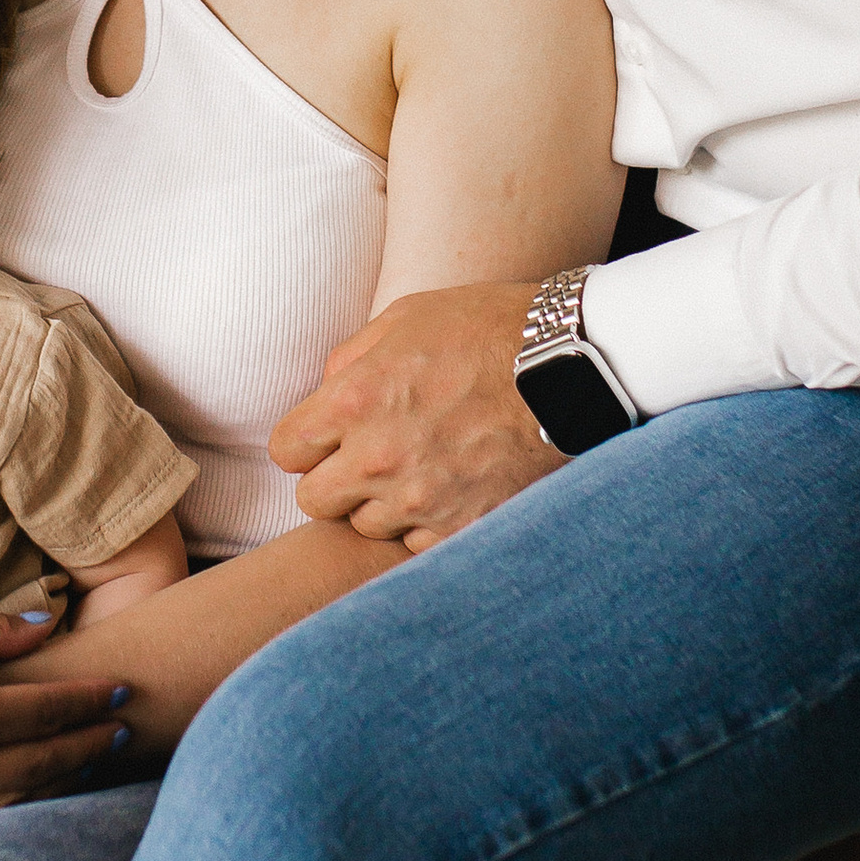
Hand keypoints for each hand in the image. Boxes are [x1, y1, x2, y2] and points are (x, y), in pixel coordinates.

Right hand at [0, 593, 133, 827]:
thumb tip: (46, 628)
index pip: (45, 711)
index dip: (88, 700)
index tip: (121, 690)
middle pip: (38, 764)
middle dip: (84, 746)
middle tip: (122, 732)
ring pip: (2, 798)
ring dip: (47, 780)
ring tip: (79, 762)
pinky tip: (11, 790)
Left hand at [270, 282, 560, 549]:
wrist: (572, 366)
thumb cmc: (488, 328)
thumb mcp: (407, 318)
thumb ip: (351, 359)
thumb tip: (325, 392)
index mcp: (353, 401)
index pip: (287, 452)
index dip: (306, 443)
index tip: (328, 439)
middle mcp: (378, 458)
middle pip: (315, 501)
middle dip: (335, 480)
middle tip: (372, 458)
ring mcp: (421, 499)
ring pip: (368, 525)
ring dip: (385, 502)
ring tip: (424, 468)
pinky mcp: (462, 527)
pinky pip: (419, 542)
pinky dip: (430, 522)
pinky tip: (455, 488)